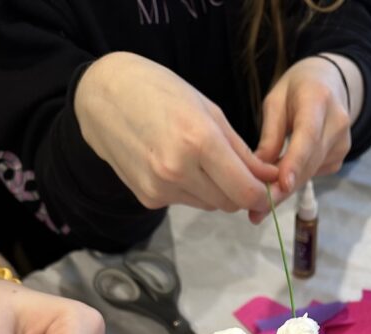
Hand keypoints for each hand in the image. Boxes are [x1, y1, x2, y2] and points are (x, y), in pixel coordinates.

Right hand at [75, 52, 278, 214]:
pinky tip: (175, 164)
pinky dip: (191, 190)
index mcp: (199, 142)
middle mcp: (178, 170)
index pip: (245, 191)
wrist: (101, 96)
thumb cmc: (159, 91)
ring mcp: (160, 188)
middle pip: (229, 203)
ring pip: (209, 205)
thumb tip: (269, 179)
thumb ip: (241, 151)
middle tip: (239, 171)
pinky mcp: (148, 198)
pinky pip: (185, 202)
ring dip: (215, 190)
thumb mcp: (208, 111)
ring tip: (199, 160)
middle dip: (240, 192)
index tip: (268, 189)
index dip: (263, 195)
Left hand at [251, 55, 358, 222]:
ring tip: (260, 205)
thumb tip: (257, 171)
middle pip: (308, 163)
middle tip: (255, 212)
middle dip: (281, 189)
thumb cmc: (296, 88)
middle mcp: (337, 123)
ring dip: (285, 190)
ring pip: (309, 174)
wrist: (329, 83)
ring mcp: (342, 143)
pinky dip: (294, 181)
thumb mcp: (276, 100)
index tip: (283, 185)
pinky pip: (312, 174)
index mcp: (318, 100)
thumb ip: (269, 134)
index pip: (308, 136)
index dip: (295, 163)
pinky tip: (279, 182)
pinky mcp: (339, 158)